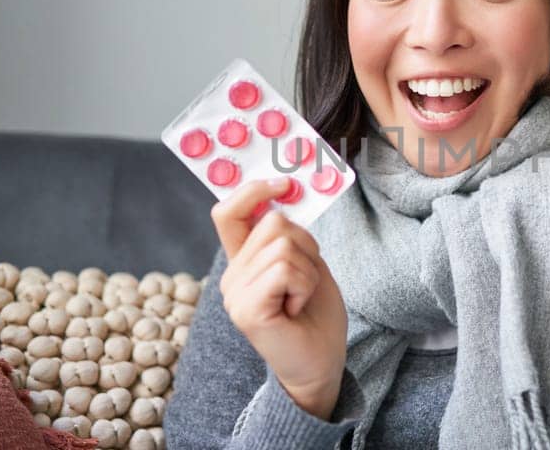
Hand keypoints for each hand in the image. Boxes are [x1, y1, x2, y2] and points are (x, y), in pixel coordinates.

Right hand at [213, 178, 347, 419]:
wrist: (321, 364)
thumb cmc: (316, 315)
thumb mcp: (306, 264)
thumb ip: (289, 235)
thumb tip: (282, 195)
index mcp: (243, 262)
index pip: (228, 212)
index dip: (252, 191)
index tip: (282, 184)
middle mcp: (231, 276)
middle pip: (273, 223)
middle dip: (306, 246)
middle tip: (306, 281)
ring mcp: (235, 294)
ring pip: (283, 245)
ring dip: (308, 271)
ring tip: (301, 298)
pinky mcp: (247, 310)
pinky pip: (285, 269)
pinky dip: (304, 286)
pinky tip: (296, 309)